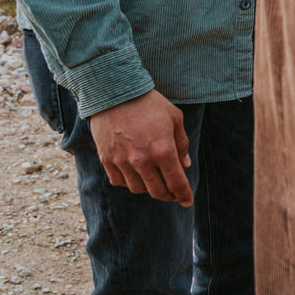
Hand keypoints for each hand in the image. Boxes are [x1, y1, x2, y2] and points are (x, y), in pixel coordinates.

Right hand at [89, 89, 193, 206]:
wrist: (115, 93)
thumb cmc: (149, 103)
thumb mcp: (175, 118)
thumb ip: (181, 144)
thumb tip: (184, 165)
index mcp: (163, 150)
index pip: (176, 183)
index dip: (184, 195)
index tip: (188, 201)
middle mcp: (142, 160)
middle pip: (157, 191)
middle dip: (169, 196)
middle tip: (174, 194)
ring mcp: (122, 161)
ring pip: (138, 189)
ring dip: (149, 189)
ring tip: (155, 181)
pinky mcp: (106, 159)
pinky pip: (119, 181)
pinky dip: (129, 182)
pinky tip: (136, 175)